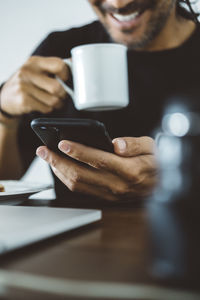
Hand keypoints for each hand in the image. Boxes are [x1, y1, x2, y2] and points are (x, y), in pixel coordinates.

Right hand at [0, 56, 69, 115]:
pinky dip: (49, 109)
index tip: (66, 80)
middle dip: (63, 95)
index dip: (67, 75)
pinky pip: (47, 109)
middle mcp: (27, 72)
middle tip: (61, 95)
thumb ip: (53, 67)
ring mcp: (24, 87)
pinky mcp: (24, 101)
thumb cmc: (27, 84)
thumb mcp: (36, 70)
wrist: (6, 98)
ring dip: (57, 104)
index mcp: (34, 62)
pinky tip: (43, 105)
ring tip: (53, 101)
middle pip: (57, 87)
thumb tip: (75, 62)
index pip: (59, 65)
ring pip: (54, 100)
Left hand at [36, 137, 157, 200]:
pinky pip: (82, 190)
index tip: (62, 143)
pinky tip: (60, 168)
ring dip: (59, 171)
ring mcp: (110, 193)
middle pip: (81, 174)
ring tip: (47, 158)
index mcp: (129, 170)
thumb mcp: (152, 147)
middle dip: (58, 161)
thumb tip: (116, 144)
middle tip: (43, 150)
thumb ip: (134, 144)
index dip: (78, 151)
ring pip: (77, 184)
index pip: (98, 160)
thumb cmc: (156, 162)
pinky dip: (67, 179)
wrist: (162, 184)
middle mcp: (117, 185)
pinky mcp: (106, 197)